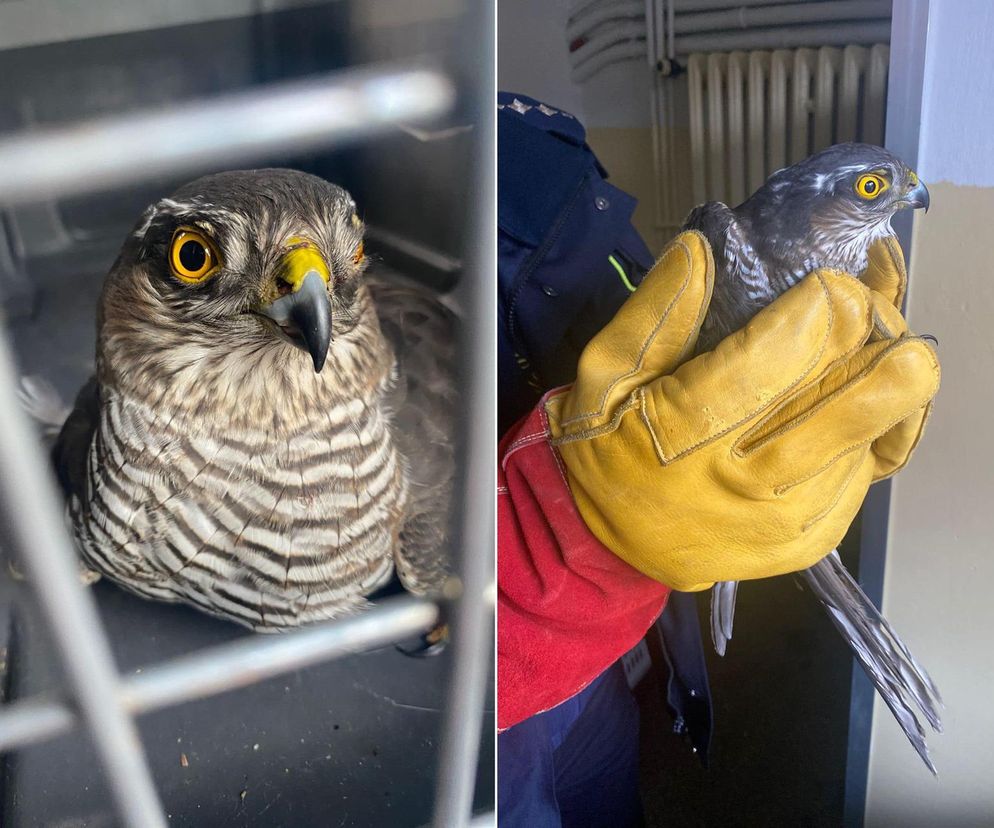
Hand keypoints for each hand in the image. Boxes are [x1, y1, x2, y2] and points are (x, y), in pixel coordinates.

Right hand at [545, 232, 939, 590]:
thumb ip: (654, 312)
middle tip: (862, 310)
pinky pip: (875, 465)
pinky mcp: (812, 540)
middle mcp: (752, 477)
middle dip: (880, 329)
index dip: (831, 296)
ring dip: (880, 376)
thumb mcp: (604, 375)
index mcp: (690, 428)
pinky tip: (847, 406)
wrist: (609, 544)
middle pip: (869, 387)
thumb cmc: (606, 449)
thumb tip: (701, 248)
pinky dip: (874, 426)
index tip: (823, 284)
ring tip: (856, 352)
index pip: (799, 342)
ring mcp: (790, 516)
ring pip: (884, 424)